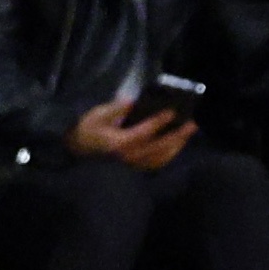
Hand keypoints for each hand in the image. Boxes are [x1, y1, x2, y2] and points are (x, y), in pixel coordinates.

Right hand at [70, 94, 193, 170]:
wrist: (76, 151)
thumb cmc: (86, 130)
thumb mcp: (96, 115)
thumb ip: (115, 108)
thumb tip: (134, 101)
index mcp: (119, 142)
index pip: (145, 131)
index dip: (159, 121)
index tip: (172, 111)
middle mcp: (130, 156)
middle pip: (160, 146)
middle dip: (178, 134)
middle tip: (192, 123)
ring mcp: (134, 164)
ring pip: (162, 156)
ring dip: (177, 144)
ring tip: (188, 132)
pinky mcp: (136, 167)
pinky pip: (158, 163)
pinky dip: (169, 154)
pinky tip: (177, 145)